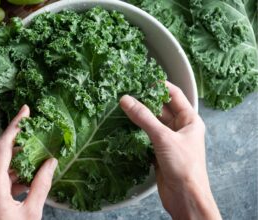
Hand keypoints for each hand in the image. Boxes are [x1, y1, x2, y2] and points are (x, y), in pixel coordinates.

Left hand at [0, 105, 57, 219]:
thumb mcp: (31, 212)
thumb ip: (42, 185)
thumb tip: (51, 163)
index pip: (2, 146)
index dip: (15, 125)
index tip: (25, 110)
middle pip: (5, 155)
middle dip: (24, 145)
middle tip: (42, 136)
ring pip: (6, 168)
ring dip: (24, 163)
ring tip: (43, 158)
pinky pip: (5, 178)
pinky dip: (19, 175)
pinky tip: (34, 177)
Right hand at [120, 82, 220, 219]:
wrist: (185, 197)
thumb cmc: (185, 167)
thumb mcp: (163, 137)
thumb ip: (144, 117)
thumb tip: (126, 100)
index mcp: (189, 120)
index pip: (174, 95)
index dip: (159, 85)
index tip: (142, 79)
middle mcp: (180, 128)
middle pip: (161, 108)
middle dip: (145, 100)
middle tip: (127, 93)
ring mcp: (169, 141)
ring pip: (152, 123)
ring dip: (139, 116)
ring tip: (123, 107)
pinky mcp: (159, 152)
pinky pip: (146, 136)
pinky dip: (137, 132)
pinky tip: (125, 127)